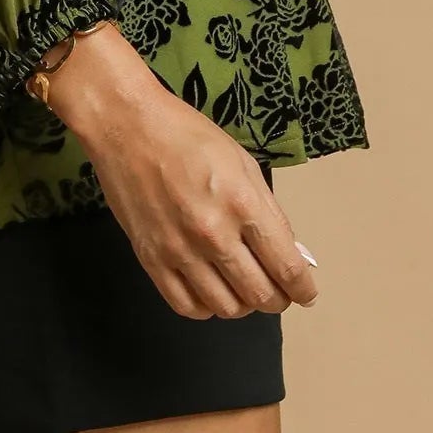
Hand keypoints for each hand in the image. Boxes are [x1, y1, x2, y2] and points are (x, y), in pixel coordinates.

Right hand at [45, 24, 319, 317]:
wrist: (126, 125)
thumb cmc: (187, 135)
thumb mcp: (242, 162)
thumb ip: (266, 210)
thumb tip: (286, 250)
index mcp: (242, 204)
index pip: (286, 267)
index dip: (303, 289)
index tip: (306, 294)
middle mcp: (213, 233)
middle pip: (260, 295)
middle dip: (278, 300)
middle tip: (278, 292)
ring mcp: (179, 250)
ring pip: (226, 307)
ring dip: (243, 305)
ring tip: (242, 289)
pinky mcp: (150, 258)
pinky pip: (186, 306)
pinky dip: (206, 307)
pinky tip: (210, 291)